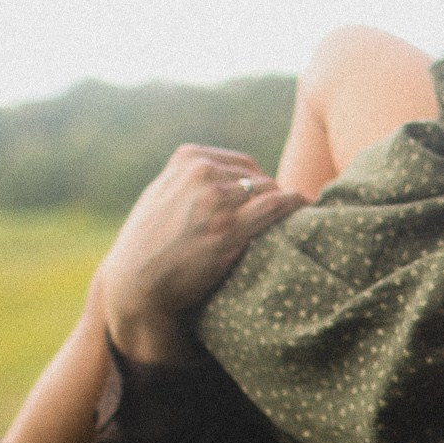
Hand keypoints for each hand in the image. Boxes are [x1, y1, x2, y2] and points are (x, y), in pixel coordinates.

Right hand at [97, 145, 306, 362]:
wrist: (136, 283)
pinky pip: (277, 206)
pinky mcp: (229, 229)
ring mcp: (215, 200)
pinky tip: (307, 212)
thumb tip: (230, 174)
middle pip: (259, 177)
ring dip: (286, 206)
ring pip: (271, 190)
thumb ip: (191, 179)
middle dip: (272, 198)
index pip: (242, 164)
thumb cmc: (150, 244)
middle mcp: (201, 173)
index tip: (267, 205)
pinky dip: (297, 206)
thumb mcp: (162, 195)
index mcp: (187, 159)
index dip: (258, 186)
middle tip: (285, 221)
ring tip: (300, 221)